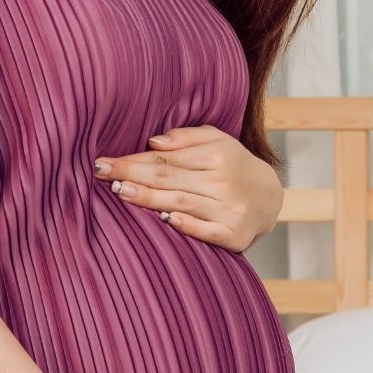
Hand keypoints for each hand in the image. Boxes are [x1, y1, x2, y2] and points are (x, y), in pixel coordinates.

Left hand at [93, 126, 283, 253]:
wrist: (270, 198)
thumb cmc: (234, 165)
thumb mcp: (218, 140)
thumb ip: (186, 137)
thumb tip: (153, 142)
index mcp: (218, 154)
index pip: (166, 158)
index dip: (133, 159)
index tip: (105, 161)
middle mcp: (224, 181)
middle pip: (169, 178)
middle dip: (132, 175)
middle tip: (101, 173)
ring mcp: (229, 210)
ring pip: (180, 202)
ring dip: (147, 198)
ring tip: (119, 192)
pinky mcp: (233, 235)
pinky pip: (204, 231)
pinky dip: (184, 226)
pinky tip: (162, 220)